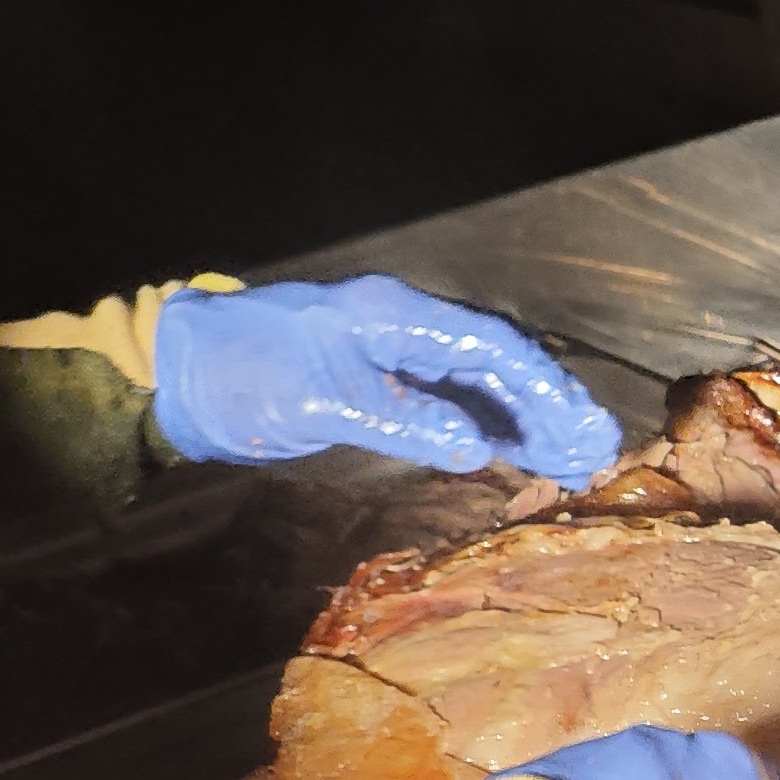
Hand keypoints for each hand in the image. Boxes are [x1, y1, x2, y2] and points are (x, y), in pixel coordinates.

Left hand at [151, 276, 620, 485]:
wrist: (180, 374)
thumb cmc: (243, 376)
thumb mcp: (321, 402)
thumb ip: (403, 421)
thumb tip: (477, 449)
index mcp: (396, 316)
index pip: (491, 346)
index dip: (544, 387)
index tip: (583, 425)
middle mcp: (407, 328)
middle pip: (500, 364)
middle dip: (553, 407)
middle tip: (599, 452)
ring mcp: (397, 354)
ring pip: (484, 385)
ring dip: (532, 423)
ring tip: (577, 463)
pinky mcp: (384, 382)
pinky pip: (456, 403)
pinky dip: (495, 431)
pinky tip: (525, 459)